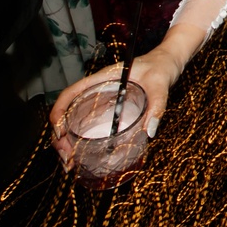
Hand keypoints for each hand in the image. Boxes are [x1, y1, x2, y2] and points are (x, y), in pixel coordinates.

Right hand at [49, 47, 182, 167]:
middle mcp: (97, 91)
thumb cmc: (161, 68)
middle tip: (66, 158)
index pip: (70, 93)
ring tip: (70, 163)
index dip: (59, 112)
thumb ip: (157, 106)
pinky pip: (89, 125)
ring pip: (75, 121)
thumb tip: (149, 132)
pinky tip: (84, 156)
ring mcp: (101, 101)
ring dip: (68, 141)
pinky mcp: (109, 111)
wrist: (168, 63)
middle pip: (68, 112)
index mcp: (102, 79)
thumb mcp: (160, 84)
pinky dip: (82, 141)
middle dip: (60, 136)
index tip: (59, 132)